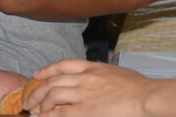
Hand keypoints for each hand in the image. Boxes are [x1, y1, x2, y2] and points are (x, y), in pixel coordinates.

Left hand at [29, 59, 154, 115]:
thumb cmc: (139, 87)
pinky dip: (48, 116)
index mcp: (93, 67)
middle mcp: (85, 78)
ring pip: (52, 96)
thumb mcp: (118, 72)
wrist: (146, 97)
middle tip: (29, 100)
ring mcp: (84, 94)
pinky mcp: (85, 111)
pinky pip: (59, 114)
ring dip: (40, 104)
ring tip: (34, 112)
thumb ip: (103, 73)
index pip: (64, 64)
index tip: (37, 74)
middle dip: (37, 91)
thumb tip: (97, 77)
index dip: (47, 69)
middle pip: (53, 81)